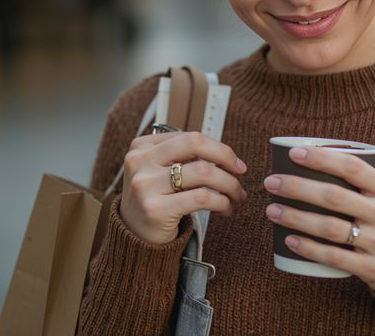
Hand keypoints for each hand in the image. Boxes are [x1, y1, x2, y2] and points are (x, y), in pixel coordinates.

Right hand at [120, 131, 248, 244]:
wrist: (134, 237)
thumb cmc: (155, 200)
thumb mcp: (159, 171)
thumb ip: (183, 157)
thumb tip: (224, 154)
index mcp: (142, 146)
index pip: (190, 137)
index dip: (218, 148)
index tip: (235, 162)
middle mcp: (140, 161)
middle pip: (195, 144)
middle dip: (225, 157)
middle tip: (240, 172)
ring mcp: (145, 184)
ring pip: (203, 171)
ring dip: (229, 184)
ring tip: (236, 196)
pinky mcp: (155, 209)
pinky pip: (201, 198)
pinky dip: (221, 202)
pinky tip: (225, 209)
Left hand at [263, 147, 374, 292]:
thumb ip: (362, 182)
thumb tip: (314, 161)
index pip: (352, 167)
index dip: (321, 158)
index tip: (293, 153)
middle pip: (334, 197)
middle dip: (297, 187)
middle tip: (271, 182)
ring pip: (329, 228)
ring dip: (295, 217)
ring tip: (272, 210)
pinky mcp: (373, 268)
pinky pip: (334, 257)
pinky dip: (308, 248)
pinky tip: (288, 240)